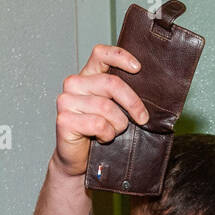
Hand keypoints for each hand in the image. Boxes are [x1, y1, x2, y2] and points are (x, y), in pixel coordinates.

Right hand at [51, 44, 149, 177]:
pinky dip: (107, 134)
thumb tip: (150, 89)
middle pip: (111, 83)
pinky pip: (98, 124)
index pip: (101, 54)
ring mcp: (66, 101)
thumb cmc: (99, 133)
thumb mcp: (114, 108)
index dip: (120, 57)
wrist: (80, 160)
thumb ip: (121, 95)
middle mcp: (74, 84)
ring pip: (106, 107)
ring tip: (114, 131)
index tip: (138, 69)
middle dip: (132, 103)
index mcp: (87, 76)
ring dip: (118, 124)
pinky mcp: (64, 120)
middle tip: (142, 118)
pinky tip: (103, 137)